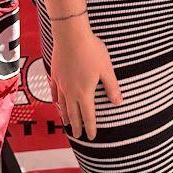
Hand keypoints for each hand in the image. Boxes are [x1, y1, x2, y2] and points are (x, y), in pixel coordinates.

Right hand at [50, 23, 122, 139]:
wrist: (71, 36)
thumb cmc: (91, 50)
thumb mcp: (106, 69)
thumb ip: (112, 87)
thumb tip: (118, 102)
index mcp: (85, 92)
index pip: (88, 116)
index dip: (90, 127)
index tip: (91, 137)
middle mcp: (71, 92)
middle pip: (74, 114)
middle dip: (77, 126)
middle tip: (78, 135)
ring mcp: (61, 84)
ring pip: (62, 105)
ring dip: (66, 116)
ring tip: (67, 123)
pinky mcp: (55, 75)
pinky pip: (54, 92)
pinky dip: (56, 100)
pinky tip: (56, 102)